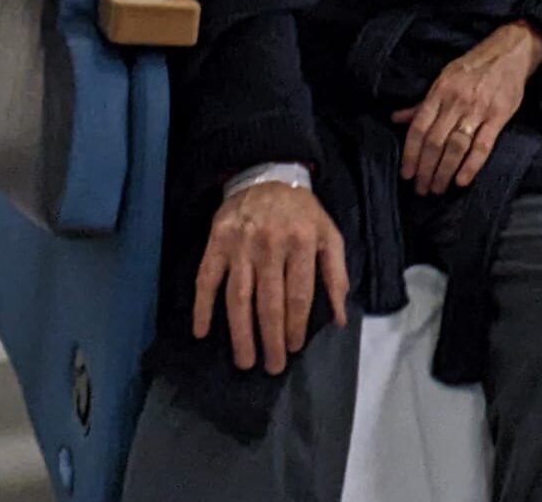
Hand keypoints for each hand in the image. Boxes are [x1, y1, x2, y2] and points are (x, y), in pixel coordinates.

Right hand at [193, 182, 348, 374]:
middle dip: (271, 338)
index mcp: (301, 242)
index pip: (298, 294)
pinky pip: (206, 279)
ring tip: (244, 360)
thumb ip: (336, 274)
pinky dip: (202, 306)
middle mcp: (269, 244)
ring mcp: (240, 245)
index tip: (294, 348)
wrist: (267, 175)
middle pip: (269, 302)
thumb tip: (340, 318)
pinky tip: (202, 331)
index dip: (296, 325)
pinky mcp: (216, 242)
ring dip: (241, 332)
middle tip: (272, 366)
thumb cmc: (301, 212)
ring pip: (239, 297)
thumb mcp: (329, 234)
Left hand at [391, 23, 541, 195]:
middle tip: (421, 189)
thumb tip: (395, 118)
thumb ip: (422, 104)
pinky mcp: (498, 116)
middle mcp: (455, 102)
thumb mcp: (443, 78)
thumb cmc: (472, 67)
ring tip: (438, 188)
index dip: (410, 153)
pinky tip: (461, 180)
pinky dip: (471, 165)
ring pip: (456, 146)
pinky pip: (482, 145)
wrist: (508, 53)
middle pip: (435, 141)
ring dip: (444, 171)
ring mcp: (477, 109)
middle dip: (426, 169)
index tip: (406, 174)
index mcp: (439, 91)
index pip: (419, 128)